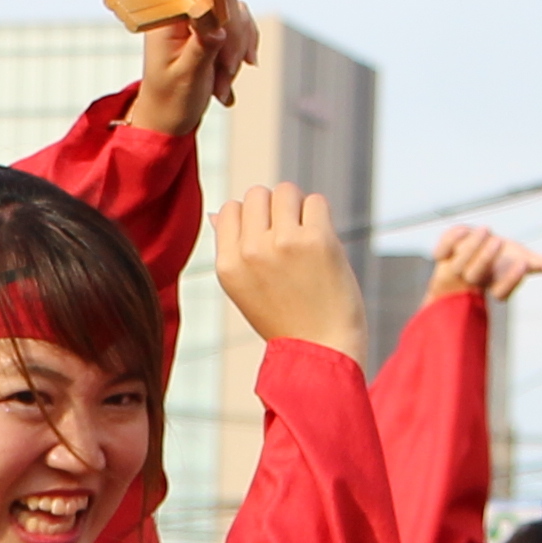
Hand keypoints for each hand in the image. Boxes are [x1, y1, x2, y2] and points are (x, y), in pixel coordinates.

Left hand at [126, 0, 260, 134]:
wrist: (171, 118)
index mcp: (167, 17)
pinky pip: (243, 26)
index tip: (216, 2)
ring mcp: (202, 17)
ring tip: (222, 86)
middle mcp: (184, 11)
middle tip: (227, 71)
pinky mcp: (217, 27)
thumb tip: (218, 26)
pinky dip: (244, 51)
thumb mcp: (186, 76)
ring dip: (238, 49)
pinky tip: (231, 80)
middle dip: (233, 34)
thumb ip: (201, 47)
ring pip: (237, 12)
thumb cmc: (170, 98)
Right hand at [215, 182, 366, 355]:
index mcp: (228, 265)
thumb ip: (231, 250)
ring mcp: (283, 243)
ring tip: (306, 241)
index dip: (252, 218)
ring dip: (299, 209)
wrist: (322, 351)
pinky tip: (323, 245)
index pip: (231, 208)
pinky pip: (316, 201)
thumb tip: (218, 213)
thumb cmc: (286, 320)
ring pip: (287, 191)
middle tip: (290, 240)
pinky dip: (322, 218)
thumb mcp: (245, 289)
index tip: (268, 240)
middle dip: (275, 209)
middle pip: (258, 193)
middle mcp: (251, 251)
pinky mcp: (317, 239)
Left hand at [427, 222, 541, 303]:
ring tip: (486, 229)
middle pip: (476, 275)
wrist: (472, 260)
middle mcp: (475, 280)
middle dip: (486, 257)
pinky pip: (441, 249)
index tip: (525, 262)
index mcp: (495, 286)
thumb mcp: (527, 261)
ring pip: (458, 262)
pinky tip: (460, 232)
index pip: (501, 293)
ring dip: (472, 244)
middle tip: (497, 239)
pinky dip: (450, 239)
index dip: (511, 280)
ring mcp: (457, 268)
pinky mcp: (444, 256)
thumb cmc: (503, 263)